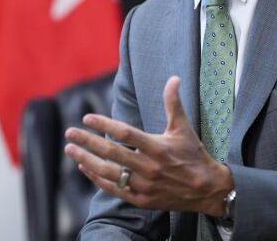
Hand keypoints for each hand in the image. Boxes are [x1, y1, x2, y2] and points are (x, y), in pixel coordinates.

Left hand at [64, 76, 233, 215]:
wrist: (206, 189)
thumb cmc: (193, 155)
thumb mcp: (183, 128)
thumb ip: (174, 103)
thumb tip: (174, 78)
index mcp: (158, 148)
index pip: (125, 133)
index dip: (104, 124)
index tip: (88, 117)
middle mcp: (149, 167)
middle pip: (111, 152)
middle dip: (87, 141)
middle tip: (70, 132)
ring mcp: (143, 185)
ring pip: (108, 172)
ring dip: (86, 160)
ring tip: (70, 149)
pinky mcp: (141, 199)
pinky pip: (114, 189)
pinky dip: (97, 178)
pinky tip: (85, 167)